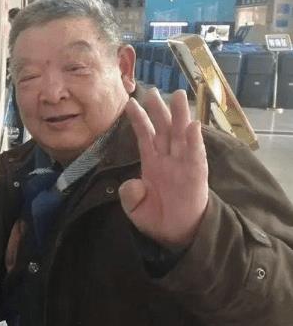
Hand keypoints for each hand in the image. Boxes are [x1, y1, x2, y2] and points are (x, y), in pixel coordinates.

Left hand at [119, 88, 208, 249]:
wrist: (177, 236)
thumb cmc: (157, 219)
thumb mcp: (135, 210)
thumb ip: (130, 196)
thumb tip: (131, 184)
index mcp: (152, 164)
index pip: (145, 136)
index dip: (139, 119)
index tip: (130, 102)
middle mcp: (168, 160)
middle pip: (164, 129)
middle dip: (160, 109)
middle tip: (153, 89)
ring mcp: (183, 165)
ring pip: (182, 135)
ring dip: (180, 115)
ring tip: (178, 95)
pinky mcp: (196, 175)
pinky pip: (196, 155)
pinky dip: (195, 140)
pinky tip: (193, 125)